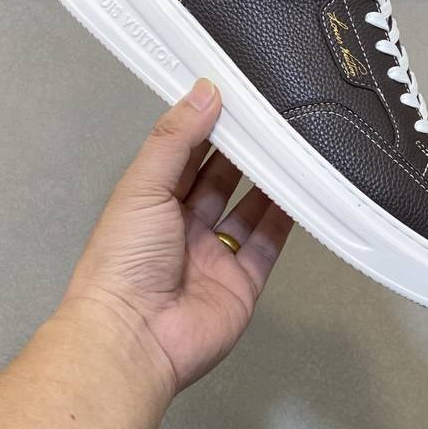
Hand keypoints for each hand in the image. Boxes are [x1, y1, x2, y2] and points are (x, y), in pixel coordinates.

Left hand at [63, 78, 292, 393]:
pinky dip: (286, 218)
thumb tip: (204, 91)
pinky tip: (302, 190)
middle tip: (275, 118)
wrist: (134, 338)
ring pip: (249, 209)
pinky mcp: (243, 281)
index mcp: (153, 201)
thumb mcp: (143, 186)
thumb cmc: (125, 257)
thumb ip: (175, 139)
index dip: (210, 126)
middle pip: (221, 179)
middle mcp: (184, 225)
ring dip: (269, 181)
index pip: (187, 154)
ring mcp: (215, 254)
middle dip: (245, 151)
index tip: (238, 96)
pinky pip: (268, 243)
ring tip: (294, 147)